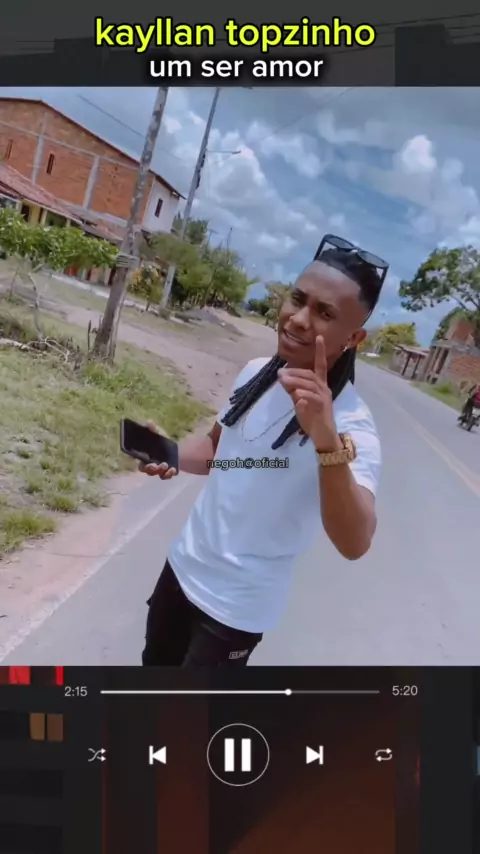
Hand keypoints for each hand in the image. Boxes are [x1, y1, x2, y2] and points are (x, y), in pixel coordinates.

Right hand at [138, 421, 177, 479]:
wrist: (174, 448)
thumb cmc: (162, 441)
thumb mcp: (158, 433)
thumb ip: (153, 429)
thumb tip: (149, 421)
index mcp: (143, 455)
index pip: (137, 459)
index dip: (138, 460)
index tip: (142, 460)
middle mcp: (148, 464)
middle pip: (145, 470)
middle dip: (150, 469)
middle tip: (155, 465)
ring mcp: (157, 470)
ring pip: (155, 474)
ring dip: (160, 471)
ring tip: (166, 465)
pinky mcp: (166, 473)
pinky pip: (165, 477)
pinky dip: (168, 474)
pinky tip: (173, 469)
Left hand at [278, 336, 340, 450]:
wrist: (323, 436)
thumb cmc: (312, 418)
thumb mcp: (299, 402)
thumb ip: (293, 390)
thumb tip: (283, 378)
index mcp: (320, 386)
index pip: (321, 366)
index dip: (320, 351)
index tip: (319, 336)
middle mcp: (324, 389)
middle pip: (310, 375)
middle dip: (295, 372)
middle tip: (280, 373)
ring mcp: (324, 398)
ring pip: (310, 385)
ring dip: (295, 382)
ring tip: (282, 381)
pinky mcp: (322, 408)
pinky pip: (313, 399)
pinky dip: (304, 395)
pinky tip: (296, 395)